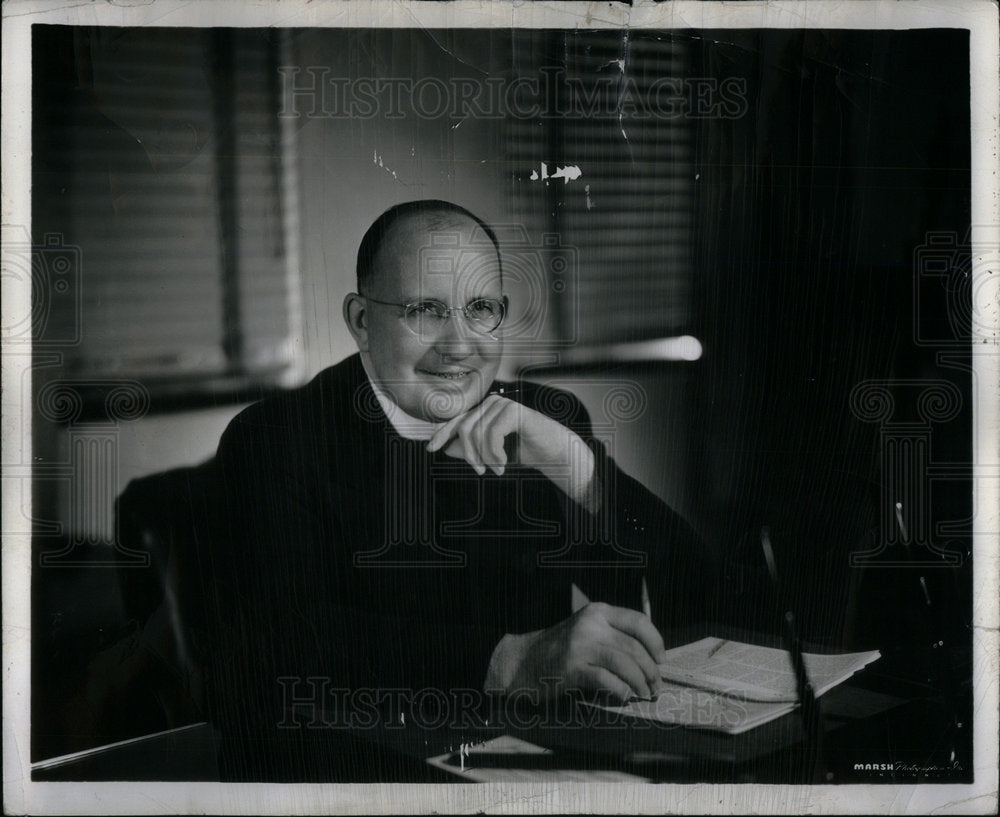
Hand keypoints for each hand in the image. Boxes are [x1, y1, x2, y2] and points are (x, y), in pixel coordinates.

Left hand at [426, 395, 596, 507]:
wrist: (555, 454)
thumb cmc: (525, 452)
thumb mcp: (492, 454)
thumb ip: (471, 449)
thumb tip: (445, 447)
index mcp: (485, 411)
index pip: (457, 420)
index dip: (442, 434)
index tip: (430, 449)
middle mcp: (491, 403)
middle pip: (464, 429)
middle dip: (469, 454)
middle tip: (480, 471)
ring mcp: (503, 404)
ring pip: (476, 433)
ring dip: (485, 457)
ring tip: (497, 469)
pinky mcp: (514, 411)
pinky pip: (491, 434)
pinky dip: (495, 453)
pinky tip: (504, 463)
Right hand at [506, 602, 666, 702]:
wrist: (523, 660)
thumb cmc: (561, 648)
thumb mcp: (587, 630)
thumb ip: (614, 635)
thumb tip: (651, 656)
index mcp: (598, 611)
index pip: (638, 621)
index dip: (656, 642)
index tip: (662, 659)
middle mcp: (591, 624)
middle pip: (634, 648)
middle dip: (651, 671)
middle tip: (656, 686)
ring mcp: (580, 645)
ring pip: (625, 665)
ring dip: (640, 683)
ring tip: (643, 693)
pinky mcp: (573, 668)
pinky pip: (608, 681)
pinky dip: (621, 691)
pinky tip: (623, 696)